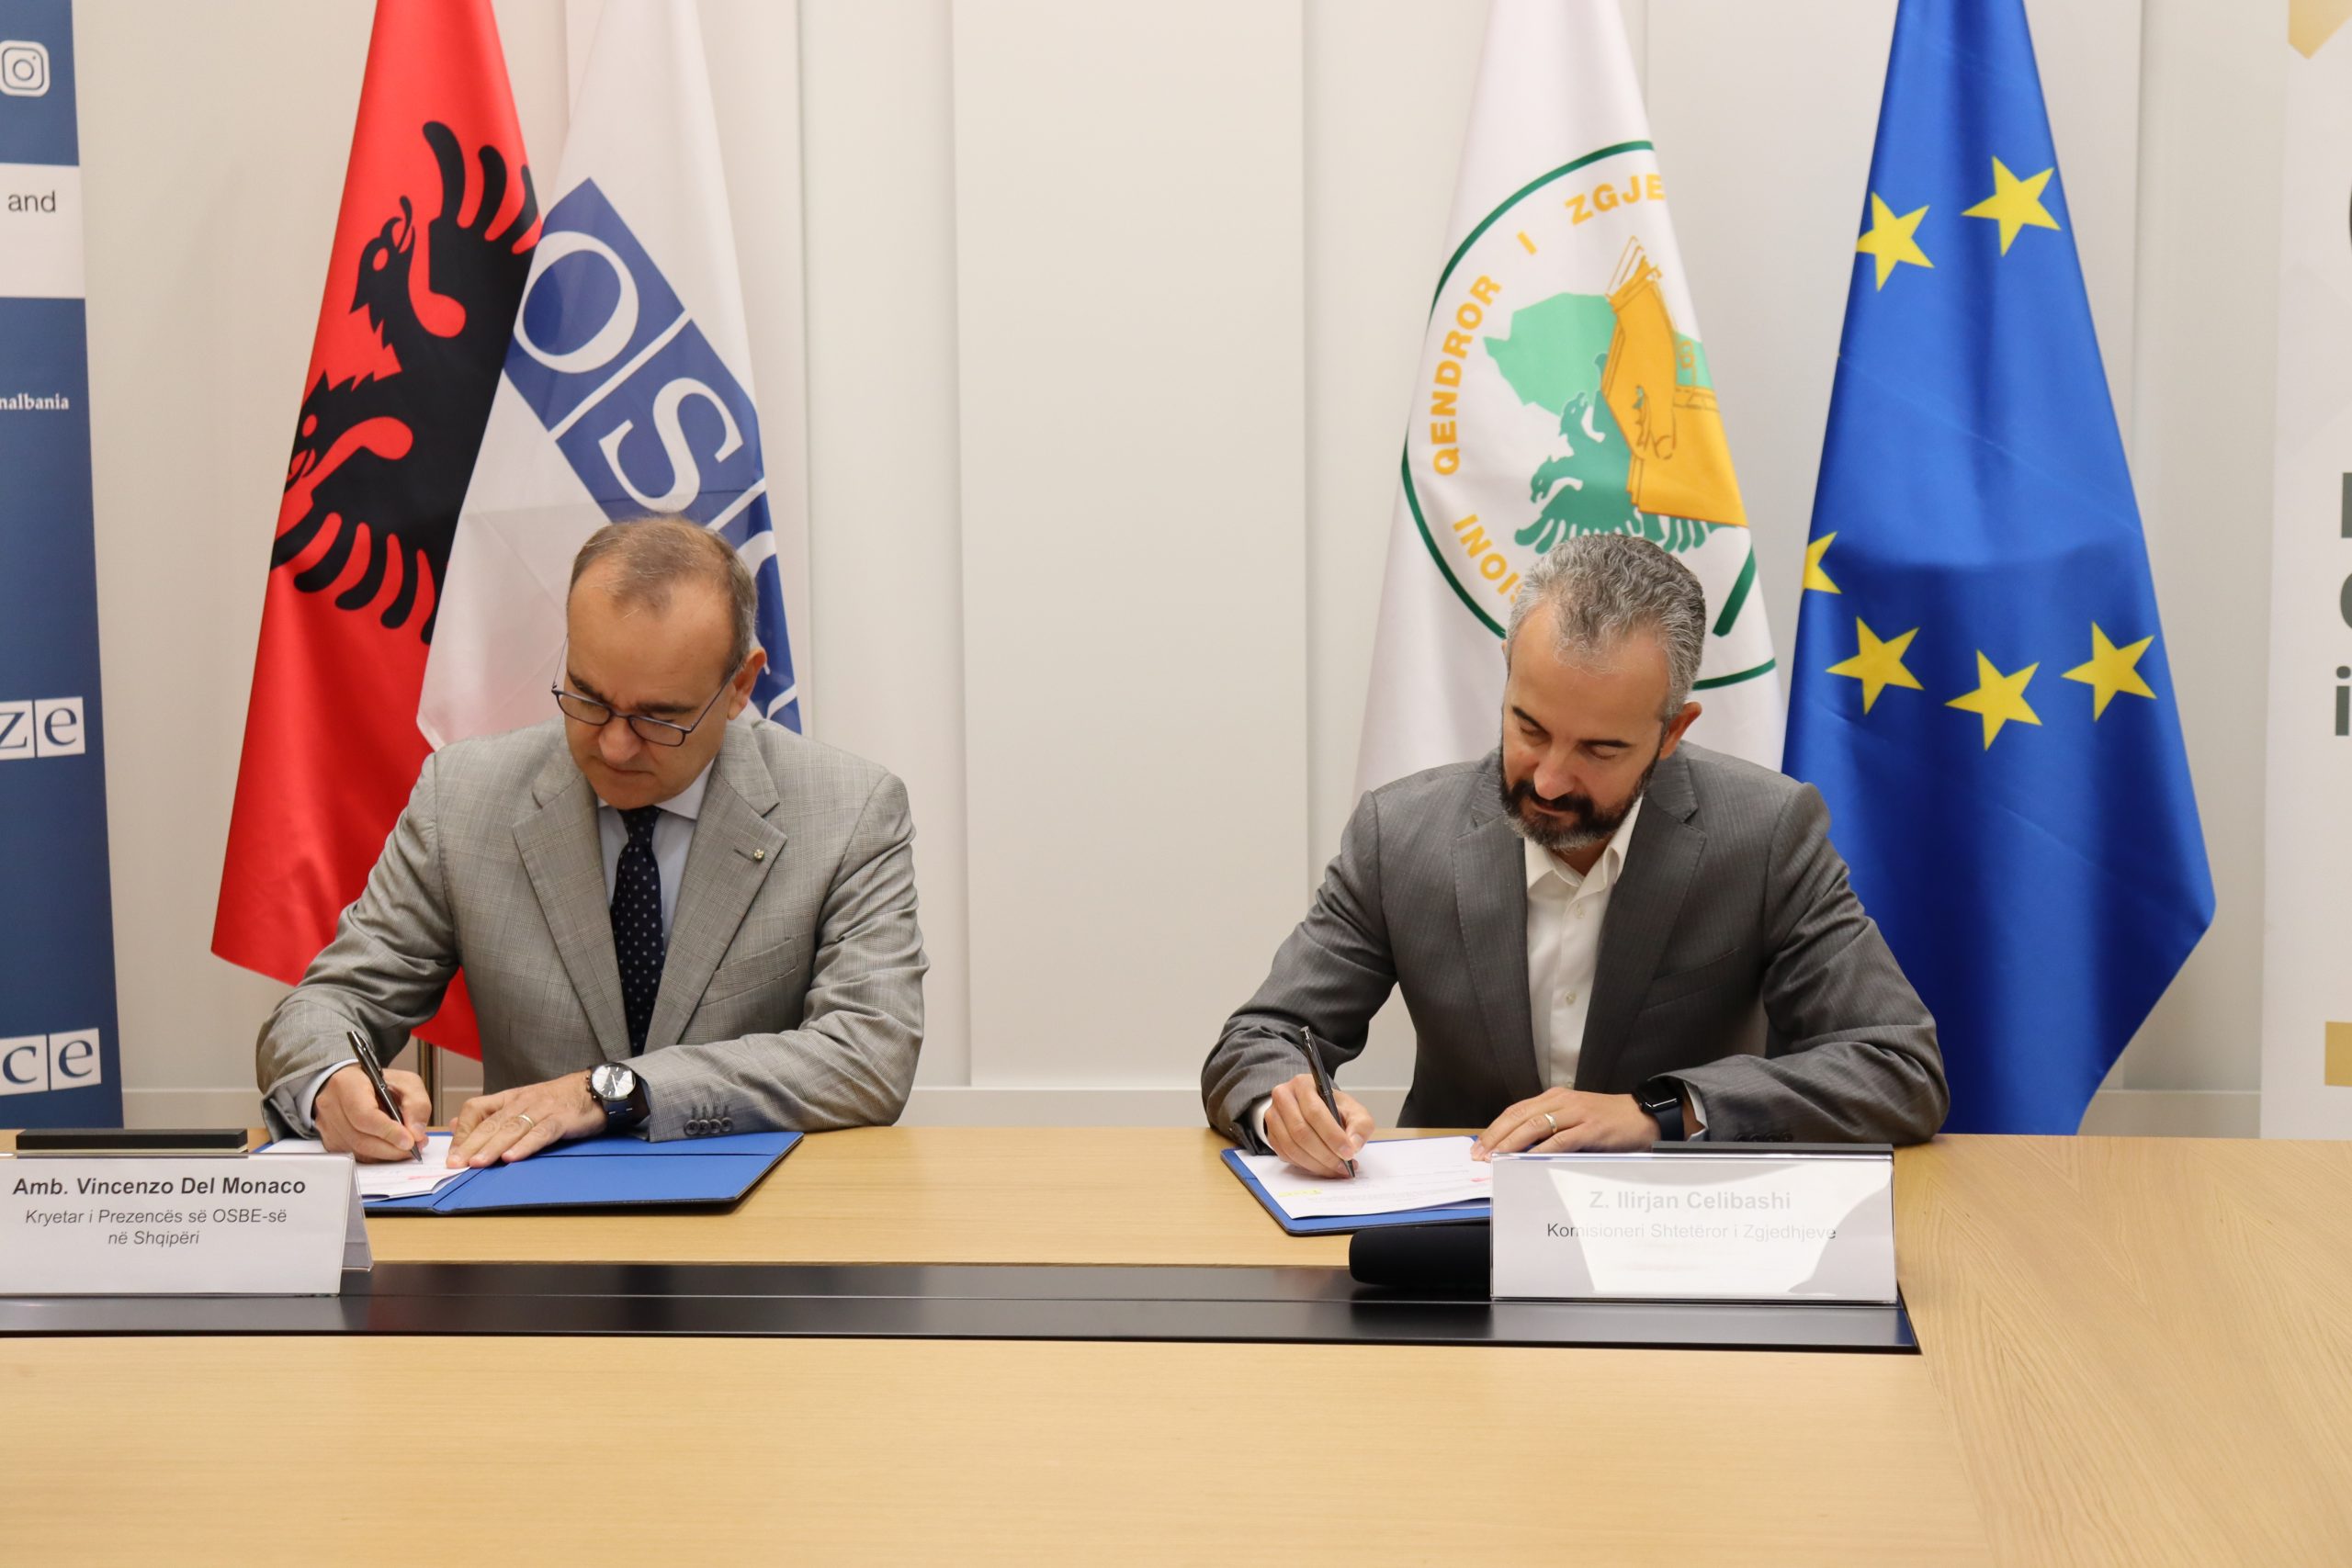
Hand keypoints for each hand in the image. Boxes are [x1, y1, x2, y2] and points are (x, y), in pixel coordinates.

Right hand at [314, 1063, 430, 1162]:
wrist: (350, 1083)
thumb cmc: (376, 1081)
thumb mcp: (405, 1082)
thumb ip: (417, 1104)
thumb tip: (417, 1133)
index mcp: (347, 1084)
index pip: (364, 1115)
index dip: (388, 1131)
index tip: (410, 1141)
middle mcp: (331, 1105)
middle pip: (361, 1138)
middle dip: (392, 1148)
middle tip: (414, 1148)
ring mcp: (327, 1125)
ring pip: (358, 1151)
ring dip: (386, 1154)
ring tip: (406, 1148)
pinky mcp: (330, 1141)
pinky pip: (355, 1155)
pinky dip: (376, 1156)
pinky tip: (390, 1148)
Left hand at [447, 1072, 604, 1166]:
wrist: (596, 1088)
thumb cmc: (559, 1100)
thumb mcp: (522, 1103)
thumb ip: (490, 1115)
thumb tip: (454, 1125)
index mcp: (510, 1098)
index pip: (477, 1109)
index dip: (462, 1131)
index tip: (452, 1154)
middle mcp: (522, 1101)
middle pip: (491, 1122)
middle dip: (471, 1144)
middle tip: (455, 1164)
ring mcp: (542, 1109)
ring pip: (512, 1128)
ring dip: (492, 1147)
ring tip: (477, 1163)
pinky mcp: (562, 1119)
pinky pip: (541, 1133)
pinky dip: (526, 1145)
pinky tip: (512, 1157)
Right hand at [1263, 1073, 1373, 1177]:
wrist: (1316, 1109)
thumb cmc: (1334, 1109)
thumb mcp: (1354, 1111)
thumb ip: (1360, 1126)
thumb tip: (1354, 1145)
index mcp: (1303, 1084)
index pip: (1315, 1112)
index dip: (1332, 1135)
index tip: (1348, 1153)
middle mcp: (1283, 1097)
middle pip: (1301, 1131)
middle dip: (1325, 1154)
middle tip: (1344, 1167)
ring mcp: (1273, 1116)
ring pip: (1292, 1147)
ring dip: (1316, 1164)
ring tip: (1336, 1170)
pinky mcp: (1271, 1134)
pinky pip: (1286, 1155)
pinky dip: (1306, 1165)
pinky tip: (1322, 1167)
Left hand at [1472, 1089, 1660, 1158]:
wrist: (1642, 1115)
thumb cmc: (1607, 1120)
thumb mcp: (1574, 1118)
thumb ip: (1550, 1129)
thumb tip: (1519, 1150)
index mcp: (1555, 1097)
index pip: (1516, 1111)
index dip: (1495, 1128)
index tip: (1479, 1145)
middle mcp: (1562, 1101)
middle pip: (1519, 1116)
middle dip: (1496, 1136)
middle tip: (1480, 1155)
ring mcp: (1576, 1113)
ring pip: (1534, 1126)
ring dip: (1512, 1144)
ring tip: (1497, 1158)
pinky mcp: (1591, 1128)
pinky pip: (1560, 1140)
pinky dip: (1541, 1150)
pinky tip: (1527, 1160)